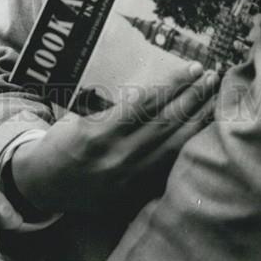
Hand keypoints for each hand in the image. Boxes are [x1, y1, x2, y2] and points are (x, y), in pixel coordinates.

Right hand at [11, 62, 220, 214]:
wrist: (45, 186)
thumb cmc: (61, 142)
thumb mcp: (76, 117)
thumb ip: (110, 106)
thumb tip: (149, 85)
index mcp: (99, 133)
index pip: (147, 103)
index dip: (174, 83)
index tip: (194, 67)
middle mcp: (118, 157)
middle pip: (168, 122)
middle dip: (195, 96)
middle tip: (213, 76)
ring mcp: (130, 178)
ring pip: (175, 145)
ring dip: (199, 119)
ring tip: (215, 98)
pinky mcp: (137, 193)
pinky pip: (170, 166)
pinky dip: (189, 146)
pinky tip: (204, 130)